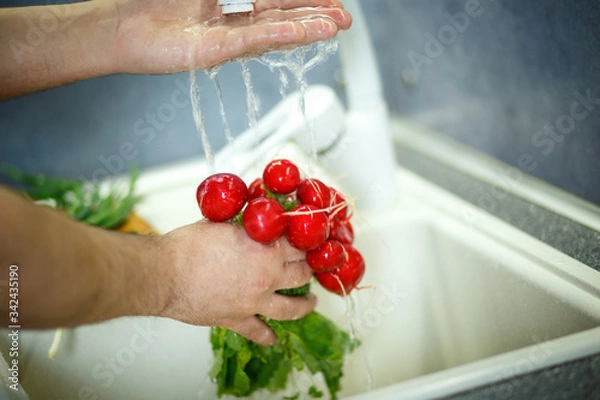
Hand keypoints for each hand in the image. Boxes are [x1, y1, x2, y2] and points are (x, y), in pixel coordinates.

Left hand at [106, 0, 352, 72]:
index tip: (332, 2)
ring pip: (274, 29)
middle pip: (284, 15)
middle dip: (316, 16)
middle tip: (345, 19)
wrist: (121, 24)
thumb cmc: (153, 0)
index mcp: (233, 0)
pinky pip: (252, 40)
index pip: (279, 0)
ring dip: (306, 28)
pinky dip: (278, 36)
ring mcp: (227, 36)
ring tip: (335, 27)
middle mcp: (235, 19)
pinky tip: (302, 33)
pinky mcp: (214, 50)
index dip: (307, 1)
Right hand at [160, 221, 315, 345]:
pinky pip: (259, 332)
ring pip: (291, 308)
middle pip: (301, 274)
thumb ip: (242, 224)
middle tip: (308, 267)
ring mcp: (255, 302)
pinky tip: (274, 338)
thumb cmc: (188, 246)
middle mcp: (267, 277)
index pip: (297, 245)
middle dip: (307, 269)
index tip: (305, 242)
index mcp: (266, 250)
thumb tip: (248, 218)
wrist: (165, 274)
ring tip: (312, 302)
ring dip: (305, 304)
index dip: (303, 242)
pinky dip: (268, 337)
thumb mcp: (222, 223)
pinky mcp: (237, 320)